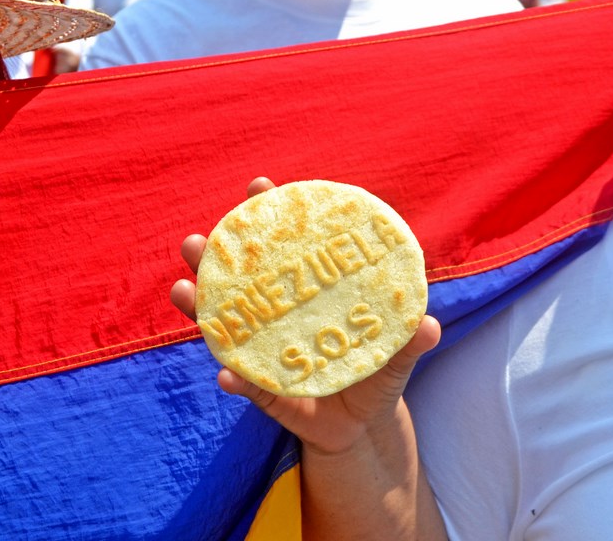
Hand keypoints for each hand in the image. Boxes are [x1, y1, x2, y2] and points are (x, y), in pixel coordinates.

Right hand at [170, 177, 441, 455]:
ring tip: (182, 292)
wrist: (363, 426)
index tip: (258, 186)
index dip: (270, 214)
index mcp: (308, 293)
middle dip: (211, 257)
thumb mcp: (397, 355)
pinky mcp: (264, 392)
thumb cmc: (377, 373)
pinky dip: (235, 381)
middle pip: (239, 280)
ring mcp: (264, 351)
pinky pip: (245, 385)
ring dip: (199, 309)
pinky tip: (227, 378)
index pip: (287, 247)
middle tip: (195, 242)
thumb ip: (412, 341)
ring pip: (224, 325)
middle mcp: (278, 315)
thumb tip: (430, 325)